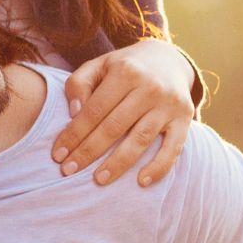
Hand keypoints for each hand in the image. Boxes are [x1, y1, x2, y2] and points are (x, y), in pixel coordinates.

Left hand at [54, 38, 200, 187]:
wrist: (168, 60)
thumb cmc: (125, 68)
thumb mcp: (100, 65)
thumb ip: (79, 84)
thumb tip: (74, 113)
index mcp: (125, 72)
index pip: (94, 110)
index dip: (74, 134)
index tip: (58, 156)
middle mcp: (149, 87)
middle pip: (114, 126)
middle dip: (89, 151)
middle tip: (69, 171)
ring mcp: (169, 104)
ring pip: (141, 139)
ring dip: (118, 163)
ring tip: (99, 180)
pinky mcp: (185, 118)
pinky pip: (173, 148)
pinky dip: (159, 167)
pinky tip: (142, 182)